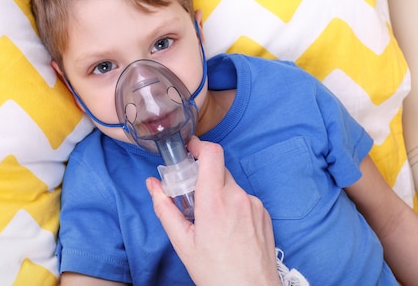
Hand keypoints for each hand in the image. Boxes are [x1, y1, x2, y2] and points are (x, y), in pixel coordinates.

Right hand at [146, 137, 281, 285]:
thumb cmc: (217, 273)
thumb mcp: (183, 242)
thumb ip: (165, 208)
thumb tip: (153, 185)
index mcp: (215, 201)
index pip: (212, 153)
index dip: (199, 145)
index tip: (189, 150)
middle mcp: (237, 197)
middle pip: (219, 169)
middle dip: (204, 177)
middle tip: (193, 197)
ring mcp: (254, 203)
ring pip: (231, 185)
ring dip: (220, 194)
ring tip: (212, 222)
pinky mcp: (264, 212)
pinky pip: (244, 198)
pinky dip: (234, 206)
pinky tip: (229, 229)